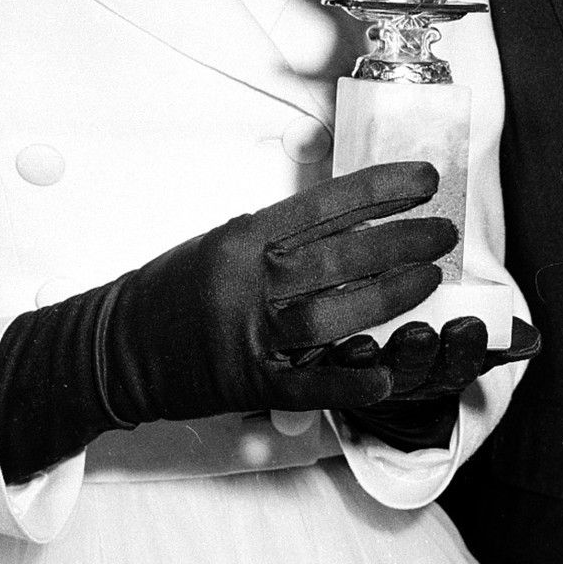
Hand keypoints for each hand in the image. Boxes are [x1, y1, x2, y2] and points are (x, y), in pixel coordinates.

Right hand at [101, 160, 458, 424]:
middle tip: (446, 231)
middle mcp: (246, 282)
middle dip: (403, 241)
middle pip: (338, 258)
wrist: (116, 347)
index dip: (382, 189)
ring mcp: (246, 336)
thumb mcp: (223, 238)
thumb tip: (353, 213)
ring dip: (389, 296)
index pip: (325, 205)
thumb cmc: (177, 286)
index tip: (427, 179)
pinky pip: (306, 385)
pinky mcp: (247, 384)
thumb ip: (281, 231)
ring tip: (430, 277)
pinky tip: (388, 372)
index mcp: (242, 237)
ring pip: (331, 315)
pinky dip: (349, 380)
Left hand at [329, 316, 541, 451]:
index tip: (471, 325)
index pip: (460, 367)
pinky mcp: (335, 371)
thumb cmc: (434, 338)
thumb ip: (500, 337)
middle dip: (419, 355)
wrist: (380, 359)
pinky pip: (336, 370)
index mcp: (444, 373)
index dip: (466, 350)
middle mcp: (406, 381)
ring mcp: (369, 378)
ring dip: (374, 359)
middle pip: (414, 373)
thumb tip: (532, 342)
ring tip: (371, 342)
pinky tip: (341, 341)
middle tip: (423, 333)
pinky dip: (340, 357)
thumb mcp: (468, 337)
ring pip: (374, 373)